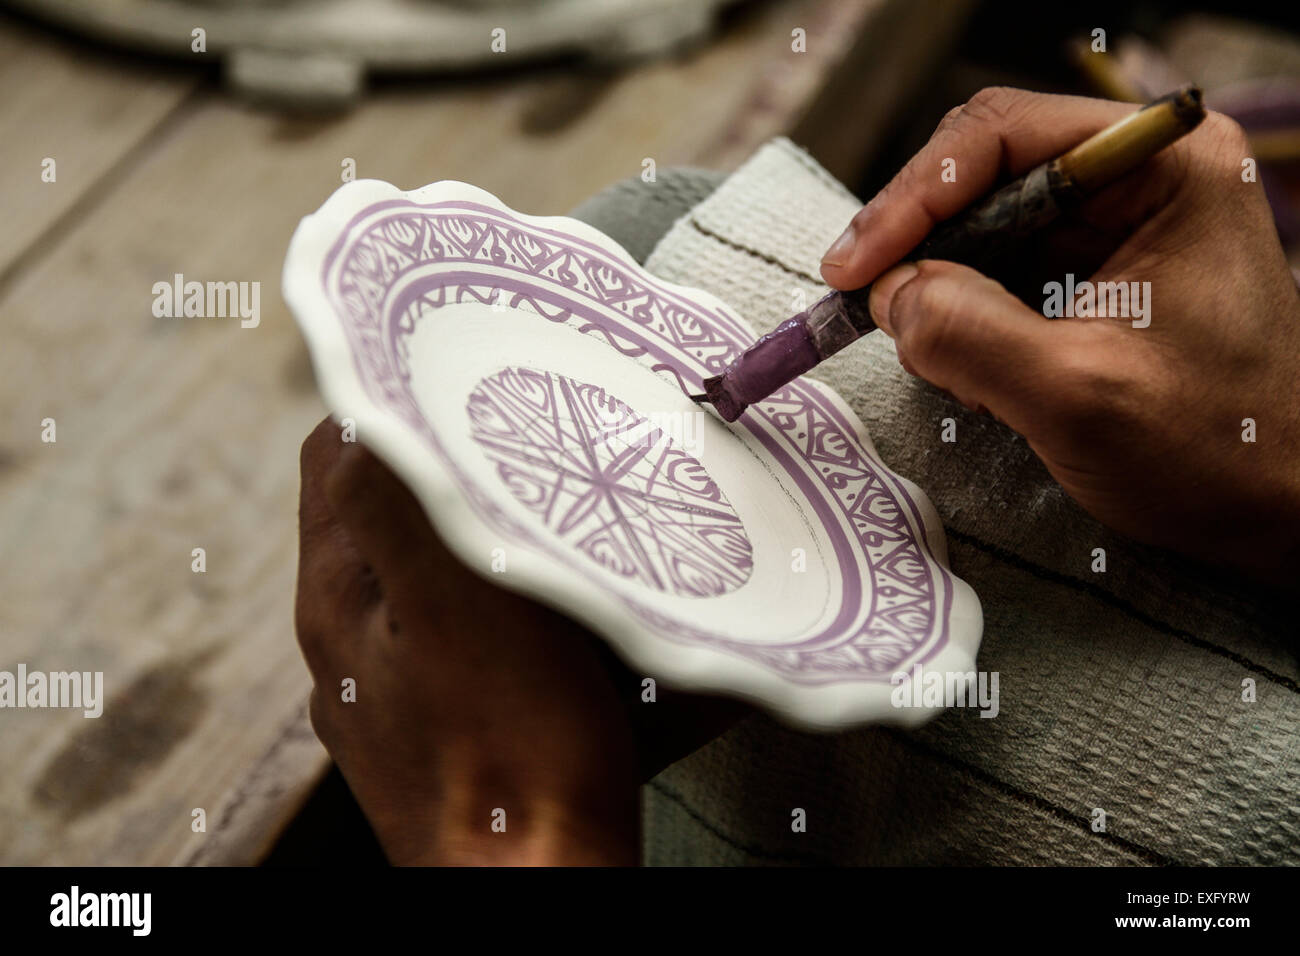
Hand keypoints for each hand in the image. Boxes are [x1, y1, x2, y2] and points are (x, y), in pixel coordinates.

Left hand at [295, 419, 741, 864]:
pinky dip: (484, 589)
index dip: (381, 399)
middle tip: (506, 430)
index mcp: (340, 597)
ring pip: (417, 568)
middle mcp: (349, 640)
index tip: (445, 366)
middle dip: (432, 458)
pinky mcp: (440, 722)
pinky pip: (450, 625)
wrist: (535, 882)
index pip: (334, 456)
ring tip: (532, 505)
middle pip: (376, 508)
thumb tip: (359, 410)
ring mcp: (392, 687)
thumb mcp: (455, 606)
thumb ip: (396, 507)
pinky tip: (539, 603)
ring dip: (463, 526)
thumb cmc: (511, 756)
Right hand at [820, 87, 1299, 582]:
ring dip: (939, 282)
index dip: (913, 197)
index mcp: (1164, 168)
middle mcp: (1142, 177)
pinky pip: (1002, 267)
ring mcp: (1120, 224)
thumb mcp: (1077, 396)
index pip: (1002, 136)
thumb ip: (970, 336)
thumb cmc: (1214, 450)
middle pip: (985, 170)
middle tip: (863, 299)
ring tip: (930, 350)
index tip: (854, 268)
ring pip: (984, 222)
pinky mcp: (1098, 271)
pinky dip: (963, 311)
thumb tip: (889, 294)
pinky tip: (965, 364)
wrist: (1275, 508)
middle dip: (919, 238)